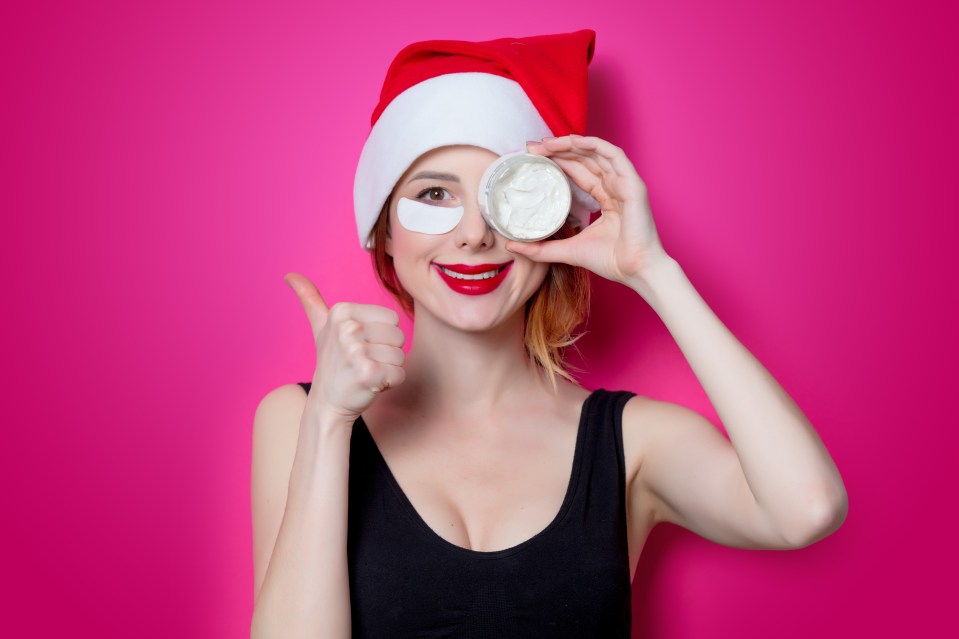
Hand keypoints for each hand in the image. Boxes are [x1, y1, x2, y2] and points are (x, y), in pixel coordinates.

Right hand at [284, 273, 406, 420]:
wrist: (327, 403)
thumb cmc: (331, 362)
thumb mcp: (321, 327)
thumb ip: (310, 299)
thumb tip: (289, 275)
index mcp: (342, 311)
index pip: (392, 319)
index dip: (382, 336)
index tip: (360, 346)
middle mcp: (347, 327)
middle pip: (398, 336)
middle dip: (386, 353)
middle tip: (363, 362)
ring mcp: (356, 350)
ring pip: (400, 356)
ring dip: (388, 369)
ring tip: (366, 373)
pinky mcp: (368, 373)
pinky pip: (399, 374)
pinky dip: (390, 384)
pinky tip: (370, 385)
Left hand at [506, 135, 670, 285]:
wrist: (635, 271)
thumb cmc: (611, 261)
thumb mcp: (567, 250)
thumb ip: (540, 248)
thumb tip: (512, 246)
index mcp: (605, 198)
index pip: (578, 172)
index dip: (556, 162)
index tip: (532, 159)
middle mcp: (615, 187)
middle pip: (584, 159)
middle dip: (557, 150)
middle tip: (531, 148)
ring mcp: (624, 183)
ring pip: (596, 153)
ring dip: (570, 144)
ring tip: (545, 144)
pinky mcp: (633, 184)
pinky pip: (613, 155)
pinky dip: (594, 145)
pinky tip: (572, 141)